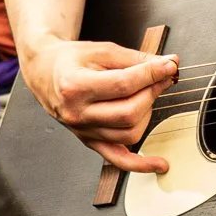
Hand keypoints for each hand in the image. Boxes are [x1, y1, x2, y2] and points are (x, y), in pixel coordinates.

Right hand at [25, 35, 180, 174]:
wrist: (46, 74)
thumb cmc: (71, 61)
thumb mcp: (101, 50)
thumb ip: (135, 59)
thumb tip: (168, 65)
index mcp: (74, 86)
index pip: (123, 84)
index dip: (152, 74)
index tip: (169, 66)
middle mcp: (77, 113)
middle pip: (129, 111)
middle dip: (152, 92)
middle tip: (160, 77)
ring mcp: (83, 132)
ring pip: (130, 133)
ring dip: (148, 113)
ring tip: (147, 95)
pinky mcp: (90, 142)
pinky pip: (118, 160)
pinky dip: (141, 165)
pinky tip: (159, 164)